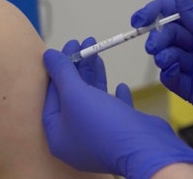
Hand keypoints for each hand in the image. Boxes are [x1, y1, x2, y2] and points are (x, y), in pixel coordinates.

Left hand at [42, 38, 192, 178]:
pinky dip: (116, 97)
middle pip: (73, 96)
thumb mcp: (76, 95)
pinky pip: (114, 112)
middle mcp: (77, 138)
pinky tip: (121, 85)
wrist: (144, 149)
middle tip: (83, 43)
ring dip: (95, 76)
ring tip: (97, 52)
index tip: (66, 48)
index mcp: (59, 135)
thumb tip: (48, 55)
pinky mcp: (121, 134)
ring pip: (94, 100)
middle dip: (78, 67)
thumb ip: (61, 73)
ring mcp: (100, 137)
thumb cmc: (103, 124)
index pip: (52, 97)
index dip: (58, 70)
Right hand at [131, 0, 192, 162]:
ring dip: (162, 56)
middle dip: (158, 38)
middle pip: (169, 36)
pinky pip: (173, 79)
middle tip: (154, 46)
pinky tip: (172, 73)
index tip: (139, 19)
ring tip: (166, 61)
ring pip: (168, 56)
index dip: (156, 13)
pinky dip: (168, 75)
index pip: (178, 14)